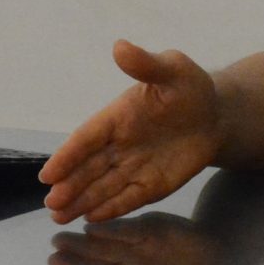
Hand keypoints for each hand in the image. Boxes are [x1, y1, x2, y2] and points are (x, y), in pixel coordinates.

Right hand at [40, 41, 223, 223]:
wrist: (216, 114)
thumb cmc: (188, 87)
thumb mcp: (172, 69)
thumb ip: (145, 64)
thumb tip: (119, 46)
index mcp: (118, 115)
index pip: (87, 137)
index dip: (68, 156)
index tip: (48, 174)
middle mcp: (120, 144)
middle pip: (90, 168)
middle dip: (70, 186)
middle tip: (51, 204)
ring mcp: (135, 166)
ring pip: (104, 186)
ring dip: (83, 201)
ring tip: (60, 217)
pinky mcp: (153, 184)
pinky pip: (129, 197)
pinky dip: (112, 208)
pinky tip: (93, 217)